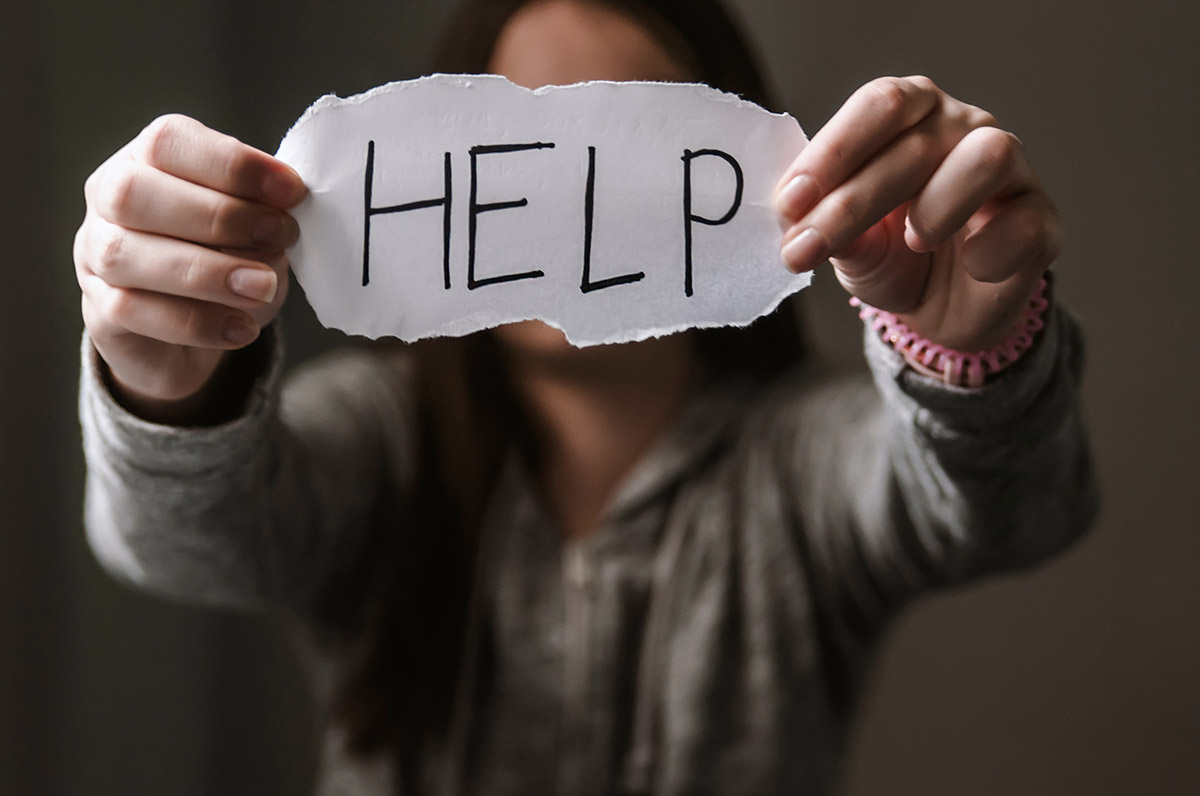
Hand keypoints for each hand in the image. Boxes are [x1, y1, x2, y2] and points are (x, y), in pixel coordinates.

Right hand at [75, 114, 305, 416]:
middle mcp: (109, 199)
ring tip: (263, 287)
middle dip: (218, 216)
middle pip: (134, 192)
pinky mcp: (99, 312)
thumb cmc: (228, 260)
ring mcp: (94, 256)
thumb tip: (279, 220)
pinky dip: (195, 322)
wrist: (195, 336)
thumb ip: (262, 215)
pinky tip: (241, 327)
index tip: (290, 190)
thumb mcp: (254, 230)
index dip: (231, 164)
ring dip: (206, 272)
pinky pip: (132, 312)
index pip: (169, 142)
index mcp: (147, 159)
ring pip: (125, 254)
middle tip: (278, 236)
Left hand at [776, 76, 1060, 351]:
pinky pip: (1023, 222)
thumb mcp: (850, 246)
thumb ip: (830, 229)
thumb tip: (802, 224)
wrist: (940, 312)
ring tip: (912, 242)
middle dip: (850, 203)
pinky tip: (969, 266)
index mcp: (911, 116)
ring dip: (937, 205)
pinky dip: (988, 250)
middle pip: (915, 144)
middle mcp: (963, 128)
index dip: (832, 152)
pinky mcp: (1041, 220)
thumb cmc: (890, 258)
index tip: (790, 203)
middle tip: (805, 250)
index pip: (879, 106)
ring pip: (988, 155)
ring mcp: (1011, 171)